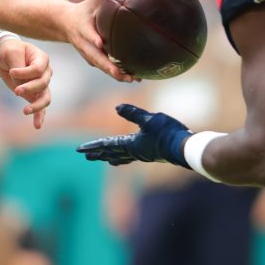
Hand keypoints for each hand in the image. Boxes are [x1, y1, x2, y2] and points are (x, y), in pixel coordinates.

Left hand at [0, 37, 52, 128]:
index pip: (38, 69)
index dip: (26, 73)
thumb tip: (19, 81)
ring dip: (36, 106)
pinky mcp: (34, 95)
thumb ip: (18, 66)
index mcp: (42, 59)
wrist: (7, 58)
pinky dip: (39, 116)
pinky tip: (37, 125)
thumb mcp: (11, 52)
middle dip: (30, 88)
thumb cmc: (10, 51)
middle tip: (16, 91)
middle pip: (43, 83)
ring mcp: (42, 85)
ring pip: (45, 98)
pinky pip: (41, 108)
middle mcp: (45, 73)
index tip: (11, 72)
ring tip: (25, 111)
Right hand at [60, 0, 135, 82]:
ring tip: (134, 78)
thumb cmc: (84, 9)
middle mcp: (83, 43)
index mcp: (82, 27)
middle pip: (95, 58)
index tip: (100, 42)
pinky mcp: (91, 59)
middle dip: (109, 67)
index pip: (87, 34)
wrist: (64, 23)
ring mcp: (87, 53)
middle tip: (123, 73)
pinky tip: (134, 76)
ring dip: (116, 74)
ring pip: (101, 66)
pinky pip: (104, 67)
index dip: (93, 38)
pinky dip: (117, 73)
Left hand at [76, 104, 191, 166]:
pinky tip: (128, 154)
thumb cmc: (167, 132)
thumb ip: (132, 113)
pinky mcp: (151, 153)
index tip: (80, 150)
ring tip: (104, 158)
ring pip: (122, 156)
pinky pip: (132, 155)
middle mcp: (134, 152)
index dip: (93, 146)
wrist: (184, 148)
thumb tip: (116, 107)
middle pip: (112, 153)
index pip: (107, 145)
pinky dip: (125, 155)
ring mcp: (143, 154)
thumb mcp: (149, 119)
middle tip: (85, 156)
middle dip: (98, 153)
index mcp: (131, 145)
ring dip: (111, 155)